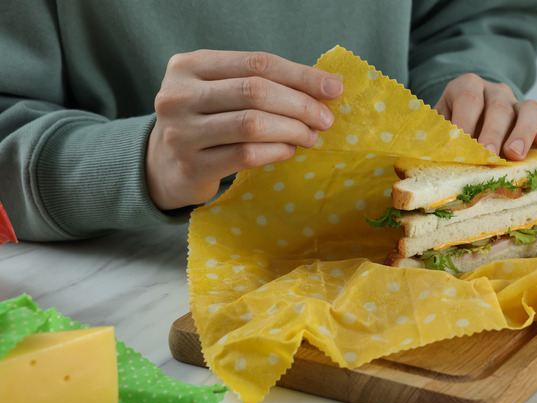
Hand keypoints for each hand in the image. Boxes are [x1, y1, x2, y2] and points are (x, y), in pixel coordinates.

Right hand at [146, 50, 342, 210]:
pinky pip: (246, 155)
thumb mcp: (223, 91)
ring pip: (252, 125)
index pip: (256, 62)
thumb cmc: (206, 121)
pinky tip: (288, 151)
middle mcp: (177, 95)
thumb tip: (326, 88)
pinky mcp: (190, 166)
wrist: (164, 165)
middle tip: (324, 119)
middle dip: (300, 105)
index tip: (333, 88)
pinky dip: (276, 151)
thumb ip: (263, 83)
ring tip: (310, 136)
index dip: (300, 75)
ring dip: (292, 130)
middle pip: (255, 91)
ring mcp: (180, 133)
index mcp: (188, 65)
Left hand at [433, 73, 536, 159]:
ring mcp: (518, 104)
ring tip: (515, 155)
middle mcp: (495, 92)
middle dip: (493, 133)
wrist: (470, 124)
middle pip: (498, 107)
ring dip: (522, 132)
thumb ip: (437, 137)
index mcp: (466, 87)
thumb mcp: (438, 128)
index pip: (468, 98)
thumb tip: (433, 155)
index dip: (465, 121)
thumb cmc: (452, 130)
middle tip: (489, 156)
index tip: (461, 145)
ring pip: (529, 109)